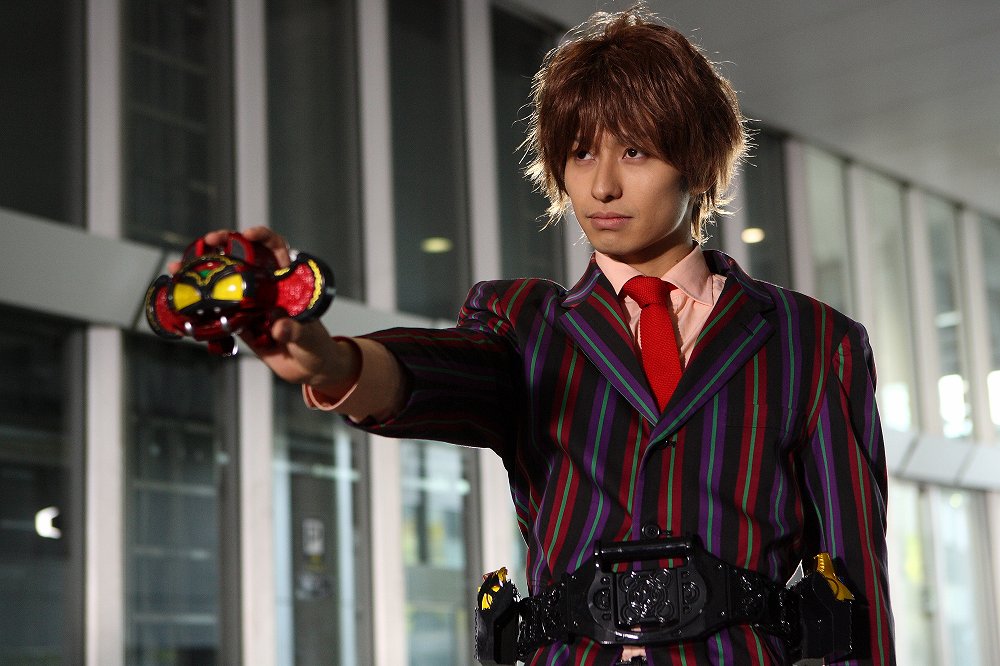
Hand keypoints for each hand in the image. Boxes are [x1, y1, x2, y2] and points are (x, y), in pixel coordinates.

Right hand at [169, 227, 359, 395]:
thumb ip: (296, 331)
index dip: (263, 238)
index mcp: (288, 283)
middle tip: (207, 241)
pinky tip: (181, 302)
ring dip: (202, 273)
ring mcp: (252, 305)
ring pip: (225, 282)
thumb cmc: (318, 347)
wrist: (311, 369)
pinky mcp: (241, 324)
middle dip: (223, 246)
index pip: (277, 250)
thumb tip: (280, 327)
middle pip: (243, 259)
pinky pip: (218, 312)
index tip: (247, 234)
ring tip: (179, 267)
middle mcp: (268, 289)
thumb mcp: (310, 338)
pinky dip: (200, 307)